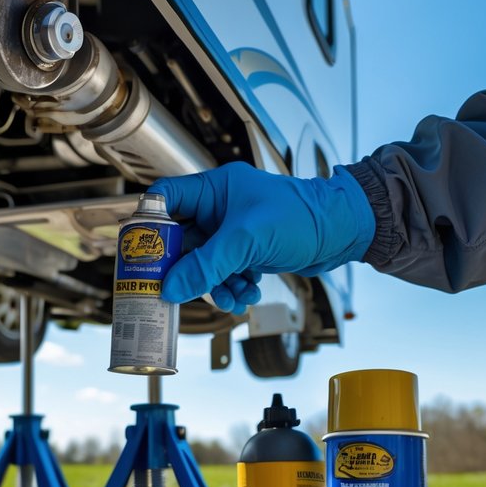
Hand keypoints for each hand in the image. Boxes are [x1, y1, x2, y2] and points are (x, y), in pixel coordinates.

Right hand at [148, 163, 374, 311]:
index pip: (165, 198)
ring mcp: (232, 232)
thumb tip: (172, 288)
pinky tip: (247, 293)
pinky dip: (232, 287)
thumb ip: (207, 265)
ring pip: (204, 264)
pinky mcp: (246, 252)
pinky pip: (224, 274)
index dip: (150, 225)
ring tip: (231, 297)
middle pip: (182, 241)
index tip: (142, 254)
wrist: (343, 231)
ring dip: (213, 285)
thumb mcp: (248, 240)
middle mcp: (219, 208)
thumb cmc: (303, 216)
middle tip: (179, 291)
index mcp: (214, 189)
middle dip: (185, 270)